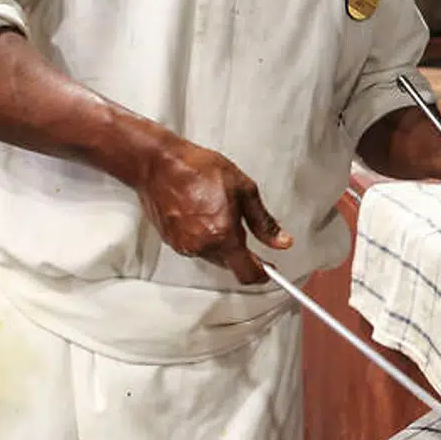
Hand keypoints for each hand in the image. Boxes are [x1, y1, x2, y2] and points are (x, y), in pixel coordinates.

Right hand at [134, 131, 291, 285]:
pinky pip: (195, 248)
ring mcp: (184, 246)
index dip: (262, 275)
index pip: (246, 272)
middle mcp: (202, 246)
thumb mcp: (244, 189)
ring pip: (212, 256)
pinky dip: (204, 239)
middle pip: (230, 265)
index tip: (269, 271)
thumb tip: (281, 242)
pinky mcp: (171, 242)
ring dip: (221, 245)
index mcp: (223, 235)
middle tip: (244, 231)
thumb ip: (264, 222)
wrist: (159, 164)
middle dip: (241, 254)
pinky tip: (203, 216)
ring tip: (218, 213)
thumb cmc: (199, 170)